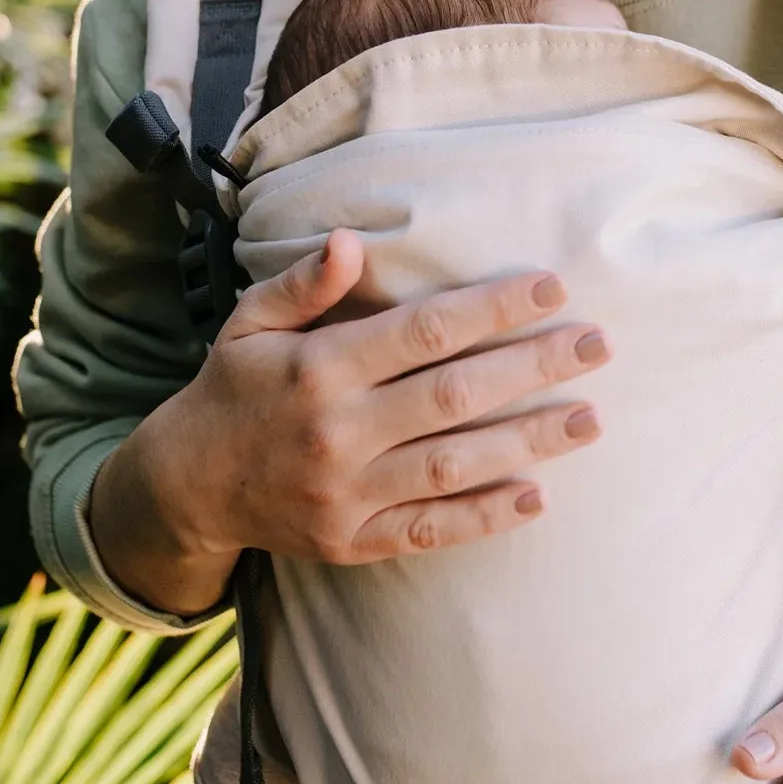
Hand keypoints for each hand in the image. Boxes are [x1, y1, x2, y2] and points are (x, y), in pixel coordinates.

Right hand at [90, 228, 608, 614]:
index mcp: (320, 369)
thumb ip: (303, 284)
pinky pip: (430, 531)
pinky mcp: (352, 542)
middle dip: (533, 367)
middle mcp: (337, 432)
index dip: (491, 308)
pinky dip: (486, 516)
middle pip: (454, 396)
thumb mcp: (250, 323)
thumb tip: (352, 242)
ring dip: (529, 442)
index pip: (423, 332)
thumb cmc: (234, 389)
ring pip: (454, 465)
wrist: (184, 489)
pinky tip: (538, 497)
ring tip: (591, 419)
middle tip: (598, 345)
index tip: (552, 287)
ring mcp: (346, 494)